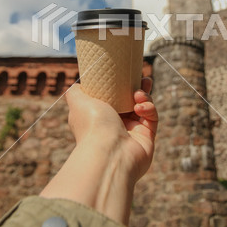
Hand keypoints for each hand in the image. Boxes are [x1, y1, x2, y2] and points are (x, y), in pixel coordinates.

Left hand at [40, 78, 157, 224]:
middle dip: (138, 88)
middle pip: (130, 100)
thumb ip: (75, 92)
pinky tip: (140, 108)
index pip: (113, 97)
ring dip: (144, 96)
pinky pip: (152, 117)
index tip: (125, 73)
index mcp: (100, 116)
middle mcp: (115, 124)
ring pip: (143, 107)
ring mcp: (132, 131)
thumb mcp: (78, 102)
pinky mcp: (147, 137)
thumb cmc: (93, 125)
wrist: (109, 152)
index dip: (120, 84)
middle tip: (142, 79)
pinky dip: (148, 108)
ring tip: (139, 93)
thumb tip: (75, 85)